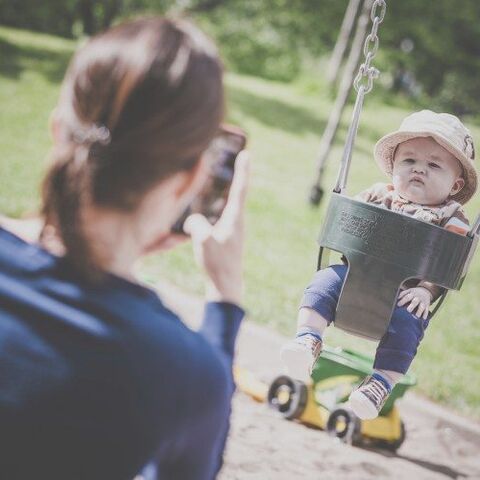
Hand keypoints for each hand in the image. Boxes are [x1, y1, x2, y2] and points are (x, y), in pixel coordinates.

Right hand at [184, 151, 248, 304]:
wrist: (226, 286)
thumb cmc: (217, 264)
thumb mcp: (204, 242)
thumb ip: (197, 225)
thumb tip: (192, 220)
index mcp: (234, 220)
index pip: (239, 189)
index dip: (242, 170)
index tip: (247, 154)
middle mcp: (236, 222)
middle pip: (237, 193)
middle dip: (237, 175)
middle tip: (239, 158)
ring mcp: (232, 230)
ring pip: (230, 205)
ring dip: (228, 190)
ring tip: (225, 178)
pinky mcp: (227, 238)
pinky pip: (222, 215)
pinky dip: (219, 206)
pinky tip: (211, 208)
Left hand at [397, 287, 431, 319]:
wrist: (426, 291)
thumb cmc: (414, 292)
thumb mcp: (409, 290)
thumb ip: (403, 294)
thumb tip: (396, 298)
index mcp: (412, 294)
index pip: (407, 297)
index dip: (403, 301)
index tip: (398, 305)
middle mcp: (418, 298)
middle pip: (415, 302)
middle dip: (412, 306)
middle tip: (408, 311)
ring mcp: (423, 302)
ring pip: (422, 307)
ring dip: (419, 311)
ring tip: (416, 316)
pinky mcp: (427, 306)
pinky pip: (427, 310)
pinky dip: (425, 314)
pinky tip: (423, 319)